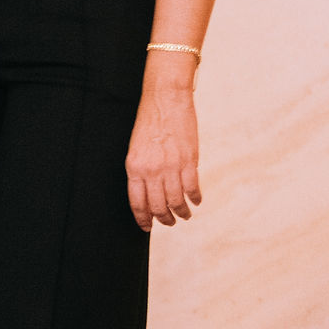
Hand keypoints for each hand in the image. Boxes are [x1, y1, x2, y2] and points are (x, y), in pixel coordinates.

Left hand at [127, 63, 201, 230]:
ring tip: (184, 215)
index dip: (142, 218)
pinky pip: (192, 189)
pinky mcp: (189, 162)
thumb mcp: (136, 148)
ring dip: (181, 213)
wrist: (165, 100)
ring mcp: (171, 167)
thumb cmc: (149, 122)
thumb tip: (148, 192)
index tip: (147, 227)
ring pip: (176, 202)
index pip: (137, 201)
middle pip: (157, 206)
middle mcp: (151, 170)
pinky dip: (195, 199)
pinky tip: (195, 202)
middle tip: (168, 222)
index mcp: (133, 167)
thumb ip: (141, 170)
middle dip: (163, 219)